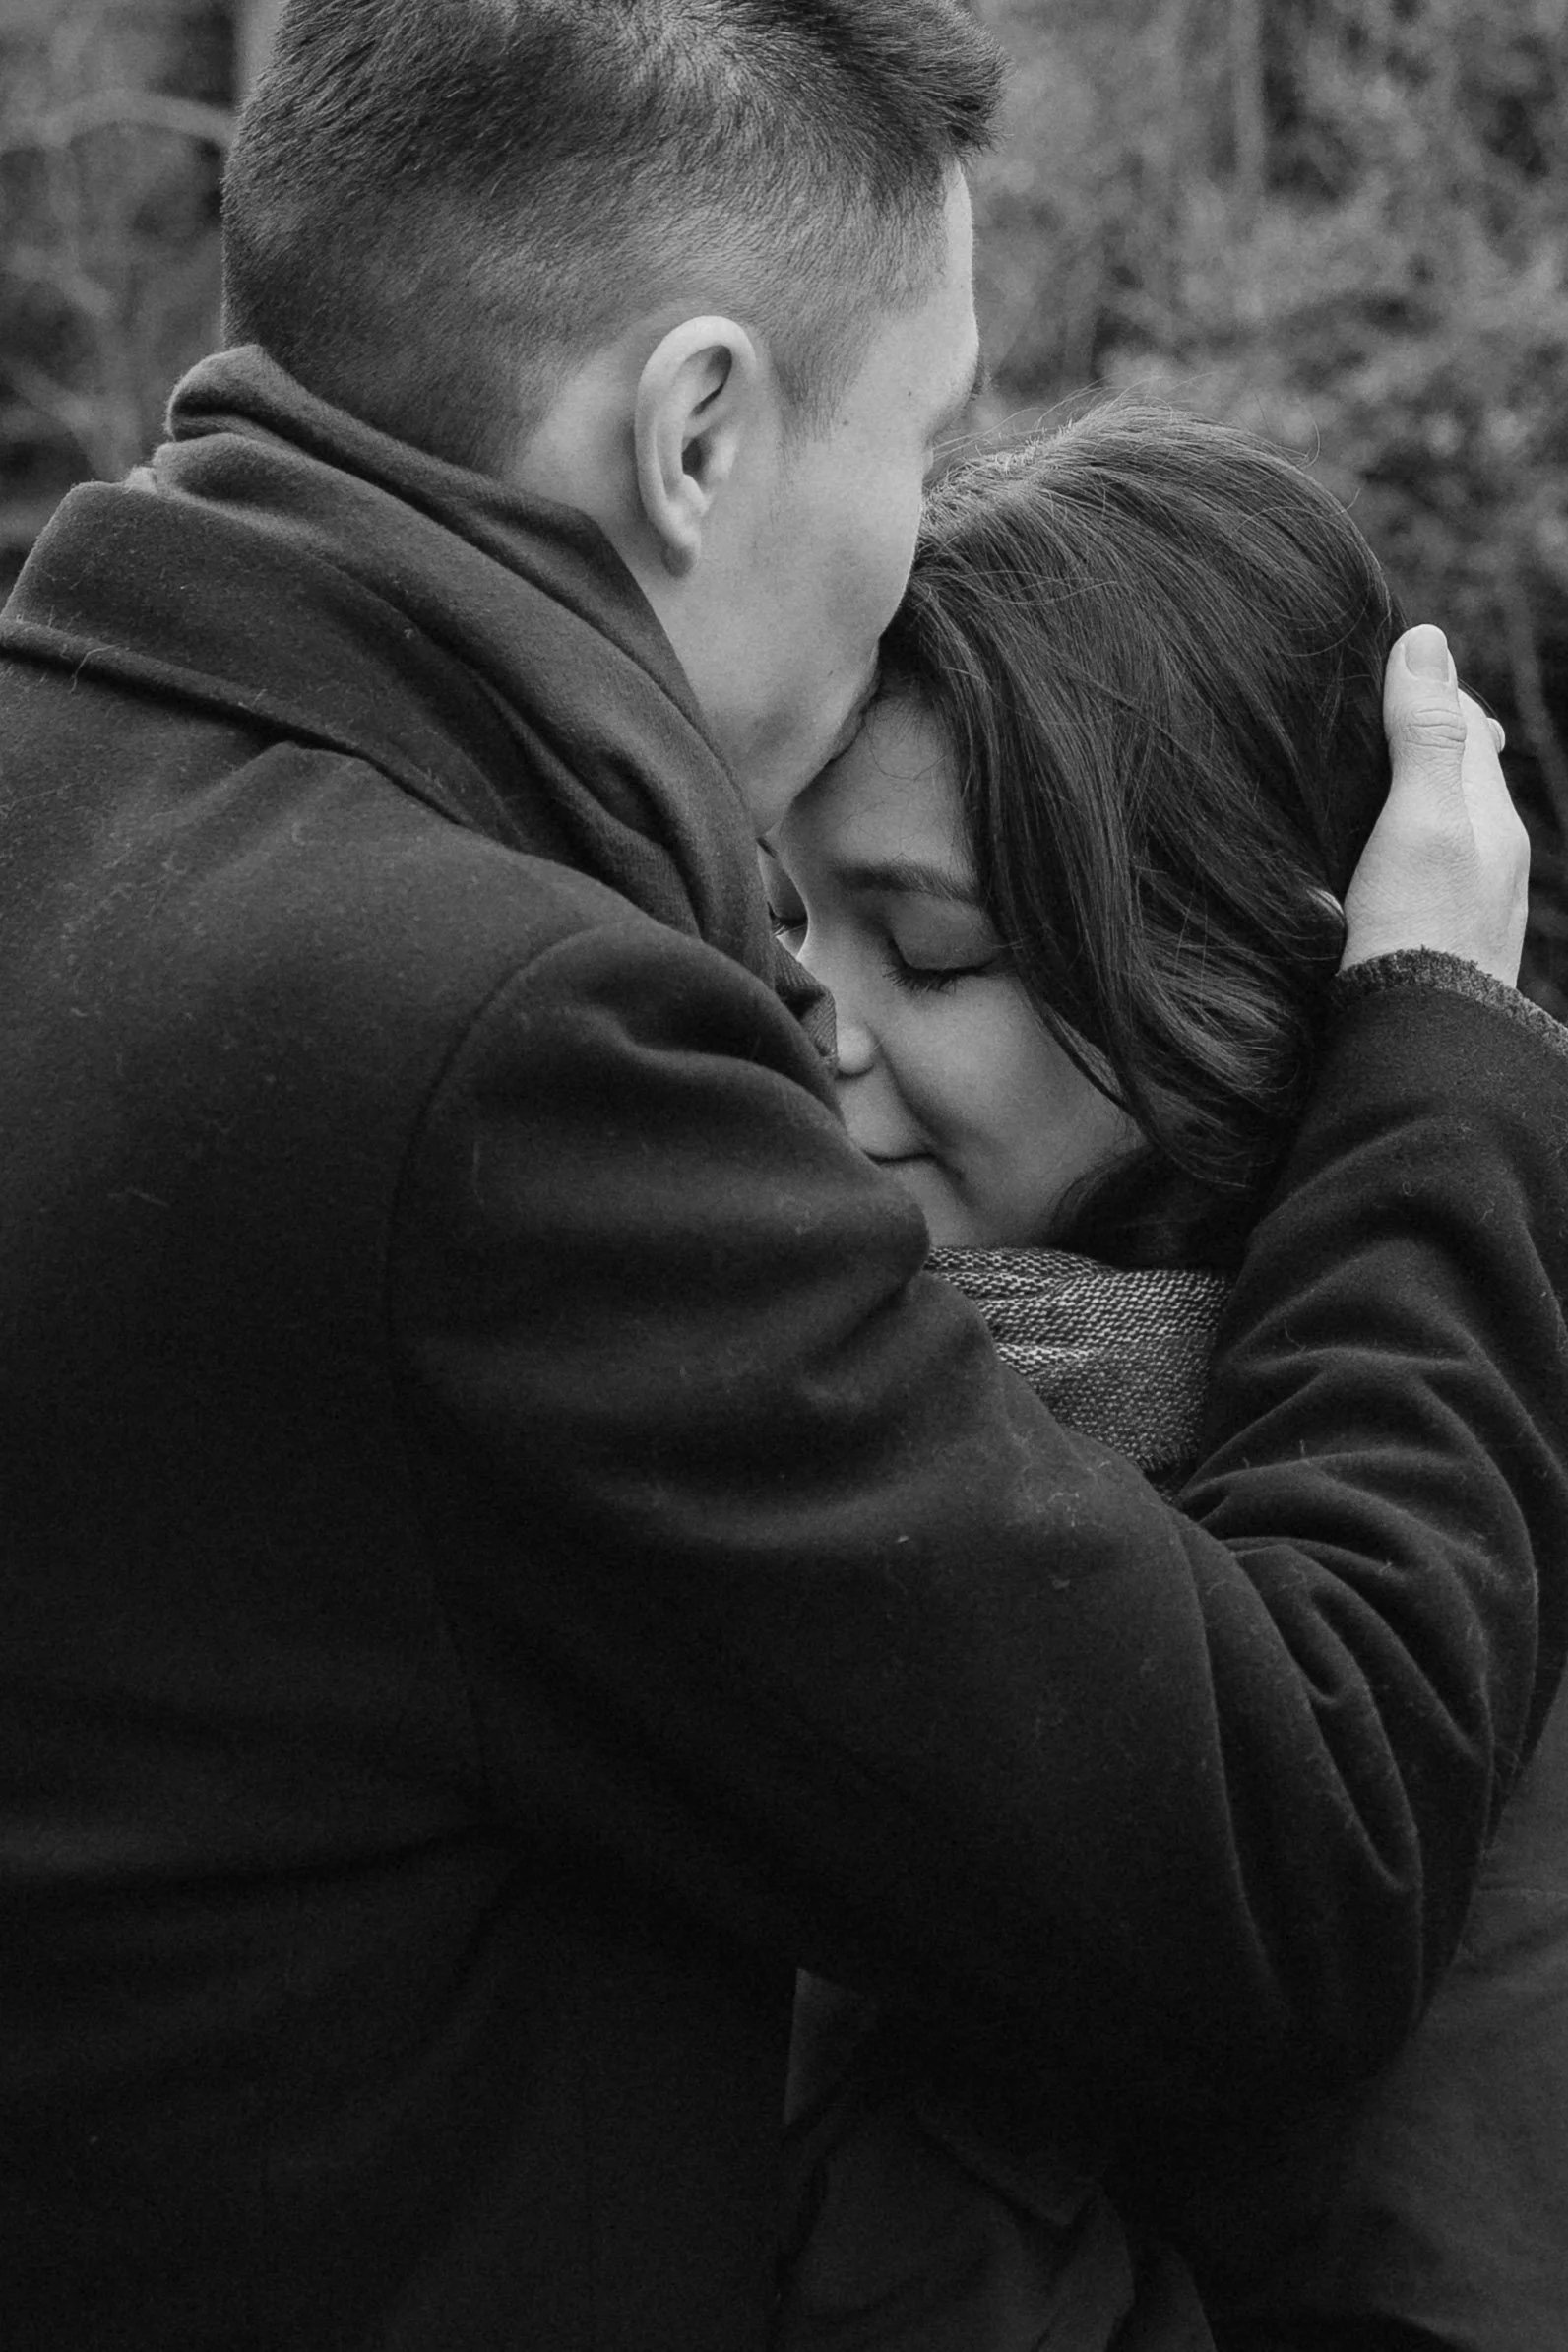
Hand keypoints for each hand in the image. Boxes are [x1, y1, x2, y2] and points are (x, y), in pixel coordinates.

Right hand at [1341, 625, 1527, 985]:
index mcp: (1492, 818)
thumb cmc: (1415, 933)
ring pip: (1445, 832)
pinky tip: (1368, 871)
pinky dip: (1403, 853)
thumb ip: (1423, 735)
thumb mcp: (1418, 821)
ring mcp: (1472, 909)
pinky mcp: (1442, 949)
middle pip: (1462, 778)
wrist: (1415, 1051)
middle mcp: (1494, 860)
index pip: (1467, 725)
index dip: (1426, 691)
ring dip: (1410, 802)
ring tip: (1360, 789)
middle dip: (1422, 744)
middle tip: (1367, 721)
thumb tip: (1425, 639)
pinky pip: (1428, 879)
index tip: (1377, 672)